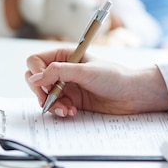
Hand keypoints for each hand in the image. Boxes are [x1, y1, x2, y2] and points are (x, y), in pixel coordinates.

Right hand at [25, 48, 167, 116]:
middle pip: (35, 80)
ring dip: (52, 105)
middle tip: (49, 101)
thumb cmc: (114, 76)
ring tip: (66, 110)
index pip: (35, 61)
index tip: (43, 83)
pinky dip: (60, 111)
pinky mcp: (71, 100)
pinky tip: (72, 112)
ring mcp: (66, 86)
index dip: (36, 72)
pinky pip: (55, 106)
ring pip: (44, 96)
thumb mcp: (85, 71)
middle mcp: (62, 70)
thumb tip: (35, 78)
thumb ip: (59, 72)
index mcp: (63, 56)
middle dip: (41, 92)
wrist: (132, 94)